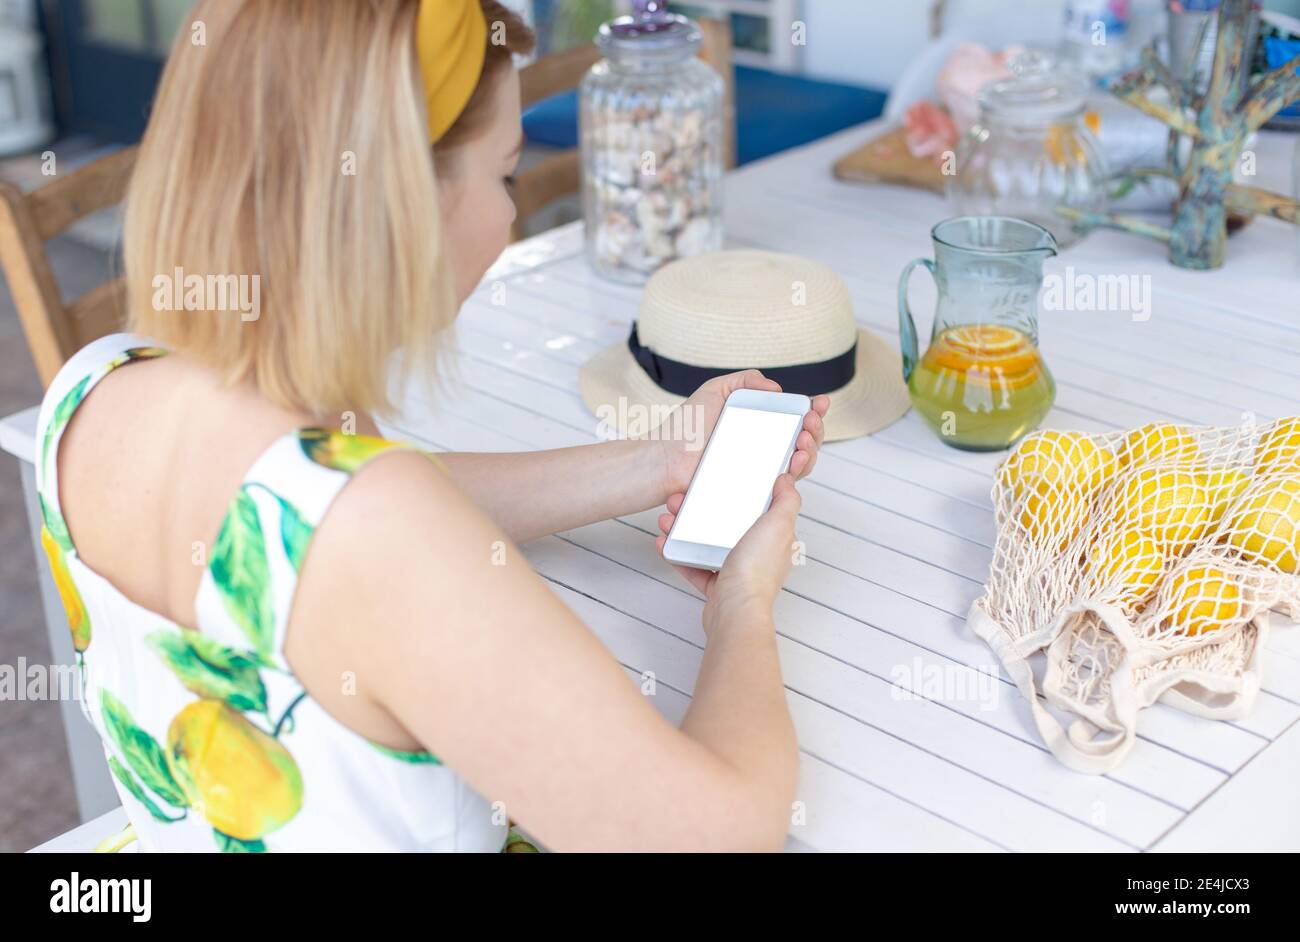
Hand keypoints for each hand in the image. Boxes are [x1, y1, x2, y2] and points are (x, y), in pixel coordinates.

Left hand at [656, 370, 829, 499]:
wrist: (666, 457)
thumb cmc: (687, 426)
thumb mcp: (716, 390)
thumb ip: (746, 380)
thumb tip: (777, 388)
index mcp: (758, 424)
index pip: (794, 418)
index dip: (813, 411)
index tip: (820, 401)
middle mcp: (763, 448)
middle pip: (805, 441)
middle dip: (817, 429)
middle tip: (812, 420)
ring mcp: (760, 470)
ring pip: (800, 463)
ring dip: (813, 449)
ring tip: (806, 438)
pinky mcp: (754, 490)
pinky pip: (782, 485)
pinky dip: (797, 471)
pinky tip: (797, 458)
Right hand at [656, 474, 801, 635]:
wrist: (735, 611)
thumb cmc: (757, 572)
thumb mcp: (779, 524)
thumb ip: (786, 500)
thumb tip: (786, 481)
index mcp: (775, 540)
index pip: (757, 510)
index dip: (736, 494)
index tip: (717, 484)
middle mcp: (758, 556)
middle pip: (727, 525)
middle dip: (702, 511)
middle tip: (682, 501)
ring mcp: (737, 571)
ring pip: (707, 545)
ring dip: (685, 531)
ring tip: (668, 520)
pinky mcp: (717, 587)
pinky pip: (695, 566)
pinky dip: (679, 555)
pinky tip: (666, 543)